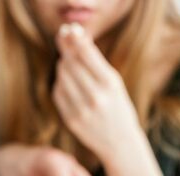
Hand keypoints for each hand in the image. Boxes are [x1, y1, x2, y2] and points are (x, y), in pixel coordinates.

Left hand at [53, 23, 145, 159]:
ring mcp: (81, 109)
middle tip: (64, 38)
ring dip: (63, 65)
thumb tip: (75, 36)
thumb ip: (95, 62)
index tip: (69, 29)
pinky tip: (67, 81)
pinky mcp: (70, 119)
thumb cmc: (118, 107)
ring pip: (62, 76)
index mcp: (110, 83)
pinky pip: (58, 92)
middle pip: (70, 63)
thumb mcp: (114, 83)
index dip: (75, 38)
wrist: (120, 142)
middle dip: (66, 49)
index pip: (86, 53)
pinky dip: (61, 83)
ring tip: (69, 62)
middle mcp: (95, 96)